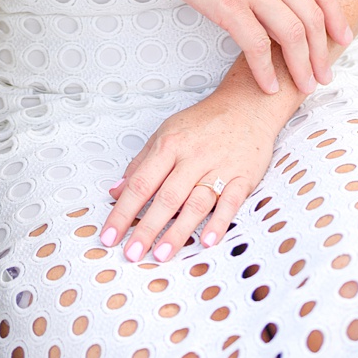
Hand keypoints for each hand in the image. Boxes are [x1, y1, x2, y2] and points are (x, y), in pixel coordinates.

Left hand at [98, 89, 282, 262]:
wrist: (248, 104)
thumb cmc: (206, 121)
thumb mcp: (168, 132)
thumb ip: (142, 162)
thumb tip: (117, 191)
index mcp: (170, 145)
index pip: (140, 183)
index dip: (122, 212)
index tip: (109, 235)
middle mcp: (194, 157)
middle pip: (167, 197)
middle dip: (147, 228)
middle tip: (132, 253)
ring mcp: (220, 167)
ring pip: (196, 203)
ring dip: (178, 231)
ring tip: (162, 254)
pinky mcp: (244, 176)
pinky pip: (231, 201)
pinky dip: (220, 222)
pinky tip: (208, 240)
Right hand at [141, 0, 351, 96]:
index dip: (335, 17)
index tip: (344, 37)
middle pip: (311, 17)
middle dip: (322, 50)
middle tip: (325, 74)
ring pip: (291, 34)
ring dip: (301, 65)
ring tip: (305, 85)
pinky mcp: (226, 5)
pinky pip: (256, 44)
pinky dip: (266, 69)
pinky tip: (269, 86)